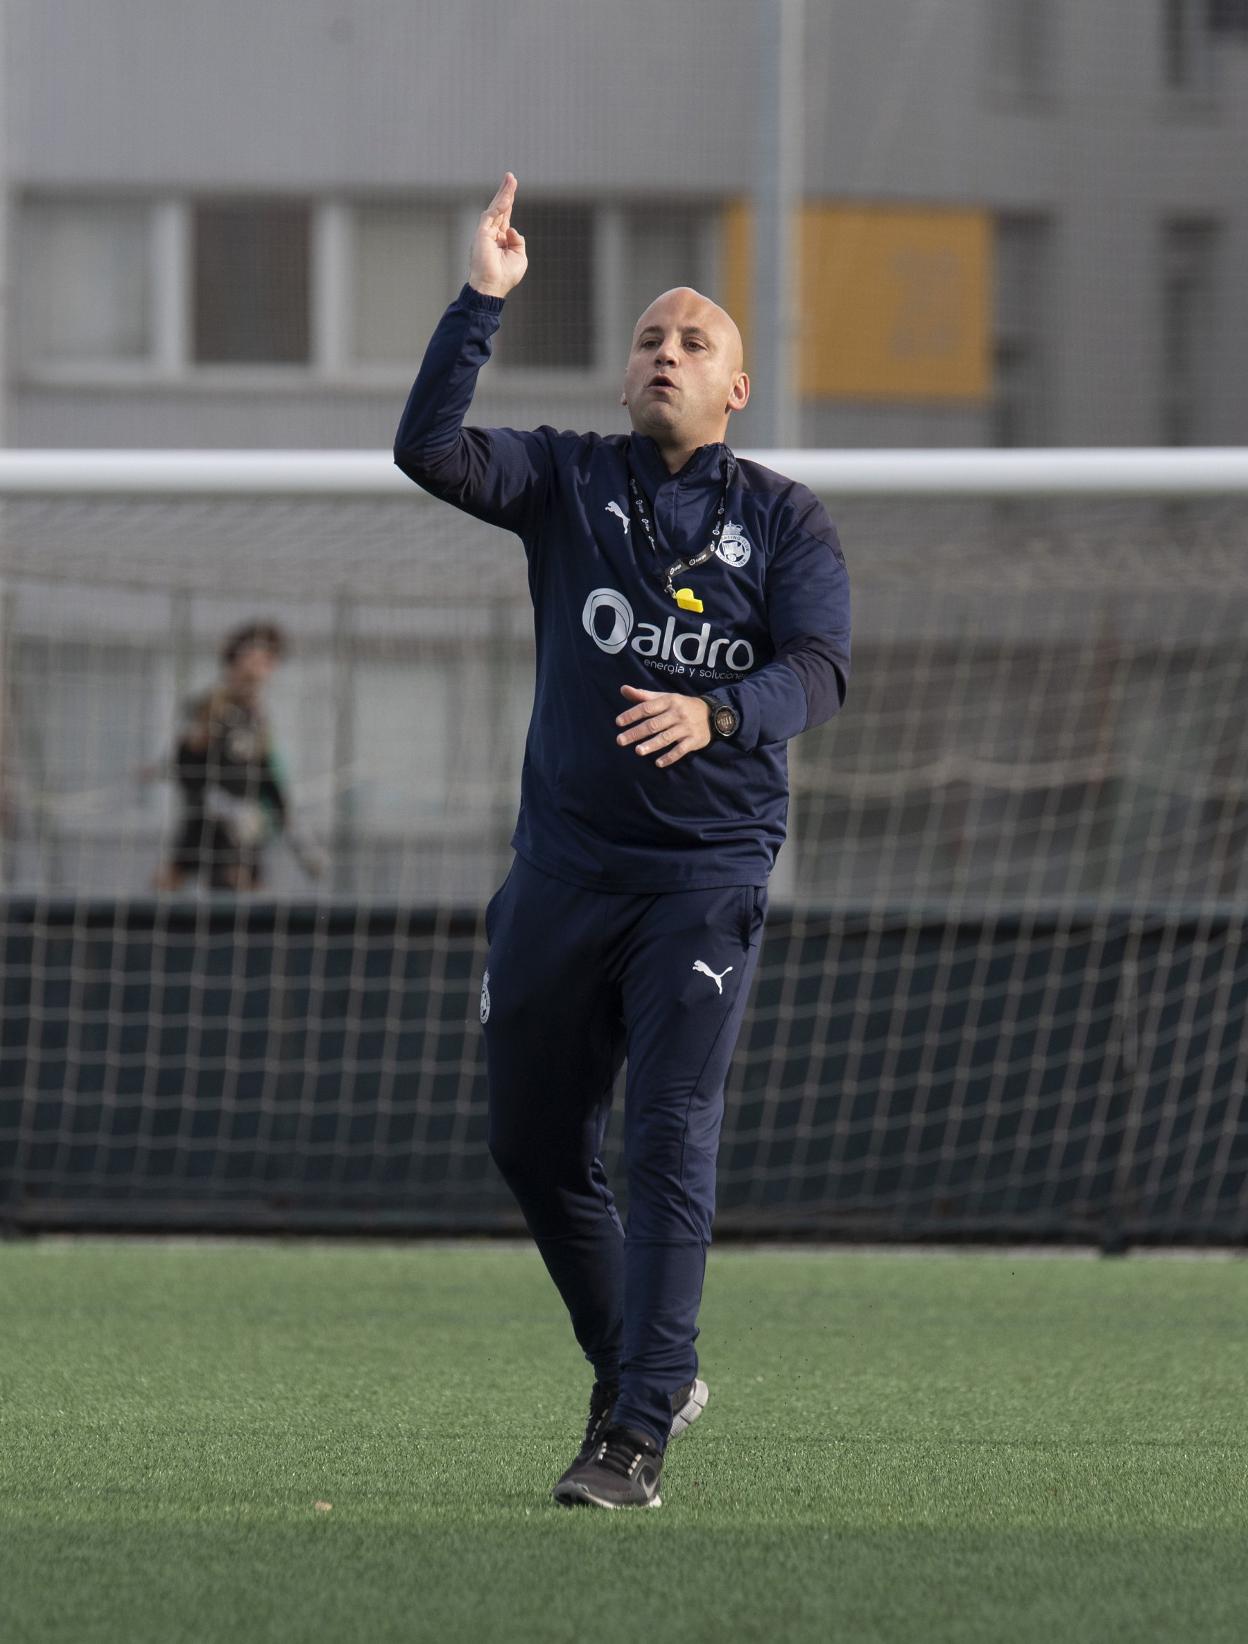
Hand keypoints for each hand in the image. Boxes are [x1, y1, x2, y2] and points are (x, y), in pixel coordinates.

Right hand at [468, 172, 527, 298]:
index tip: (513, 187)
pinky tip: (507, 197)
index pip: (505, 216)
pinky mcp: (481, 234)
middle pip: (500, 208)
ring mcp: (485, 233)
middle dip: (506, 192)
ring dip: (503, 194)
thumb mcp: (520, 257)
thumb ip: (518, 241)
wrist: (493, 287)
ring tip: (510, 179)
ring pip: (495, 208)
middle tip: (510, 176)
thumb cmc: (505, 276)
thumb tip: (512, 229)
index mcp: (501, 239)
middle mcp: (492, 233)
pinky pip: (490, 216)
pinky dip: (499, 206)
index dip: (510, 202)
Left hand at [615, 685, 710, 768]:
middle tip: (620, 740)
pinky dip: (670, 757)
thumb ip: (643, 696)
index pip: (647, 707)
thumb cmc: (681, 706)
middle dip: (636, 732)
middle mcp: (677, 713)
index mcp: (669, 701)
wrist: (712, 714)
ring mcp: (686, 727)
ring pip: (666, 737)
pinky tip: (658, 763)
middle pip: (654, 724)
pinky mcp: (694, 740)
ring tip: (638, 751)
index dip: (632, 714)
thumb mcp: (665, 698)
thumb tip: (623, 689)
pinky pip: (681, 750)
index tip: (618, 722)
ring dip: (652, 745)